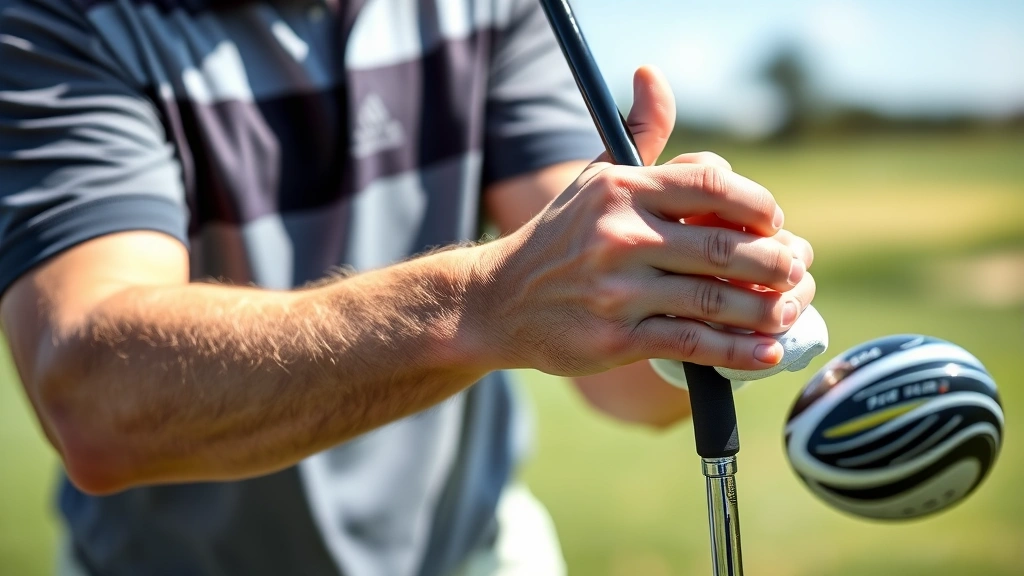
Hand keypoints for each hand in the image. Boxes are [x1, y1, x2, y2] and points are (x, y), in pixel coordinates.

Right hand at [472, 66, 815, 376]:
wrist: (498, 300)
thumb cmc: (560, 237)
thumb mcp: (595, 177)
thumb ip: (640, 133)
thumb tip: (652, 75)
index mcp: (623, 189)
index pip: (713, 184)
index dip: (759, 206)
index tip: (774, 224)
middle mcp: (620, 235)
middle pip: (724, 247)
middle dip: (776, 262)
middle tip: (796, 271)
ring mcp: (617, 290)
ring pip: (715, 299)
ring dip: (767, 309)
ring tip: (789, 310)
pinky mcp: (614, 338)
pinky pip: (691, 344)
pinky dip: (737, 351)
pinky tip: (765, 351)